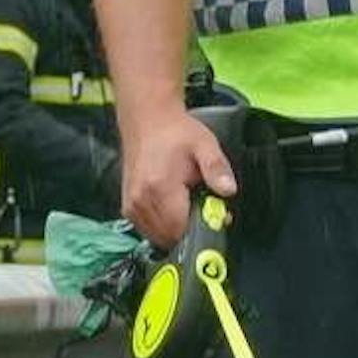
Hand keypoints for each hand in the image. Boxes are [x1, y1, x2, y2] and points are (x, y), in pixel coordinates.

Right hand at [119, 108, 236, 247]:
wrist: (147, 120)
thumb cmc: (176, 133)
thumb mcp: (205, 145)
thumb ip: (217, 169)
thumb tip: (229, 190)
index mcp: (159, 187)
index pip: (182, 230)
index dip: (202, 227)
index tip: (213, 215)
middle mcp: (140, 200)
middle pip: (171, 237)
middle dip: (191, 230)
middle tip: (201, 207)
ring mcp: (131, 206)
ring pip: (160, 238)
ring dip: (177, 230)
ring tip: (185, 204)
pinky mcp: (128, 209)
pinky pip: (149, 232)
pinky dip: (164, 227)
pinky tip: (172, 208)